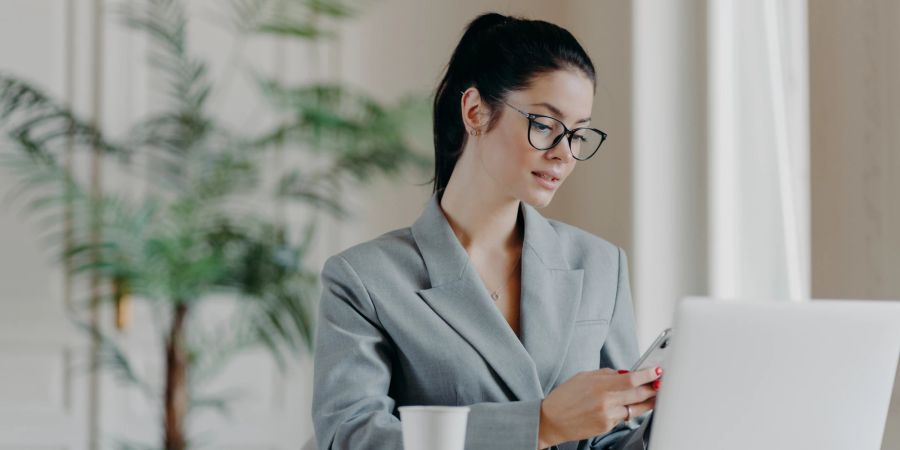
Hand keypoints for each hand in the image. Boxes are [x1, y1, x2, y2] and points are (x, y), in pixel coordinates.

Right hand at [537, 367, 661, 447]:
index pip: (632, 379)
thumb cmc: (565, 397)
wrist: (551, 420)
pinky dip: (626, 412)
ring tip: (650, 396)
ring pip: (635, 408)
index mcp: (600, 384)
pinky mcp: (607, 427)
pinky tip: (623, 407)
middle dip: (653, 388)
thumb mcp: (583, 377)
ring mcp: (607, 416)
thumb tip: (625, 373)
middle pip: (639, 394)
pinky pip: (623, 418)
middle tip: (660, 384)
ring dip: (645, 402)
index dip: (648, 375)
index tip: (657, 371)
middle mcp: (606, 401)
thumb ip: (606, 374)